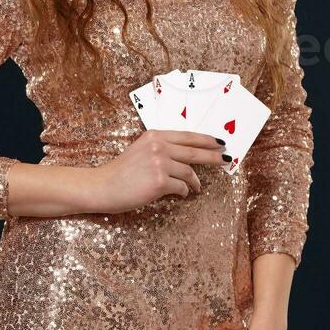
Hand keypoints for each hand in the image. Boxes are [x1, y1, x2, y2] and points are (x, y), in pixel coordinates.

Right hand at [92, 129, 227, 214]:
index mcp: (154, 135)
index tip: (220, 143)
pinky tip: (181, 194)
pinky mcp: (160, 181)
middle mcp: (158, 145)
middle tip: (226, 159)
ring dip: (195, 182)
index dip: (206, 139)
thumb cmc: (121, 172)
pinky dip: (184, 192)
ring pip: (189, 172)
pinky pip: (182, 187)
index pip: (188, 136)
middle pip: (195, 151)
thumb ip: (162, 148)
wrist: (103, 186)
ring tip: (196, 188)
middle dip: (213, 156)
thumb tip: (187, 157)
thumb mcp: (141, 150)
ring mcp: (159, 163)